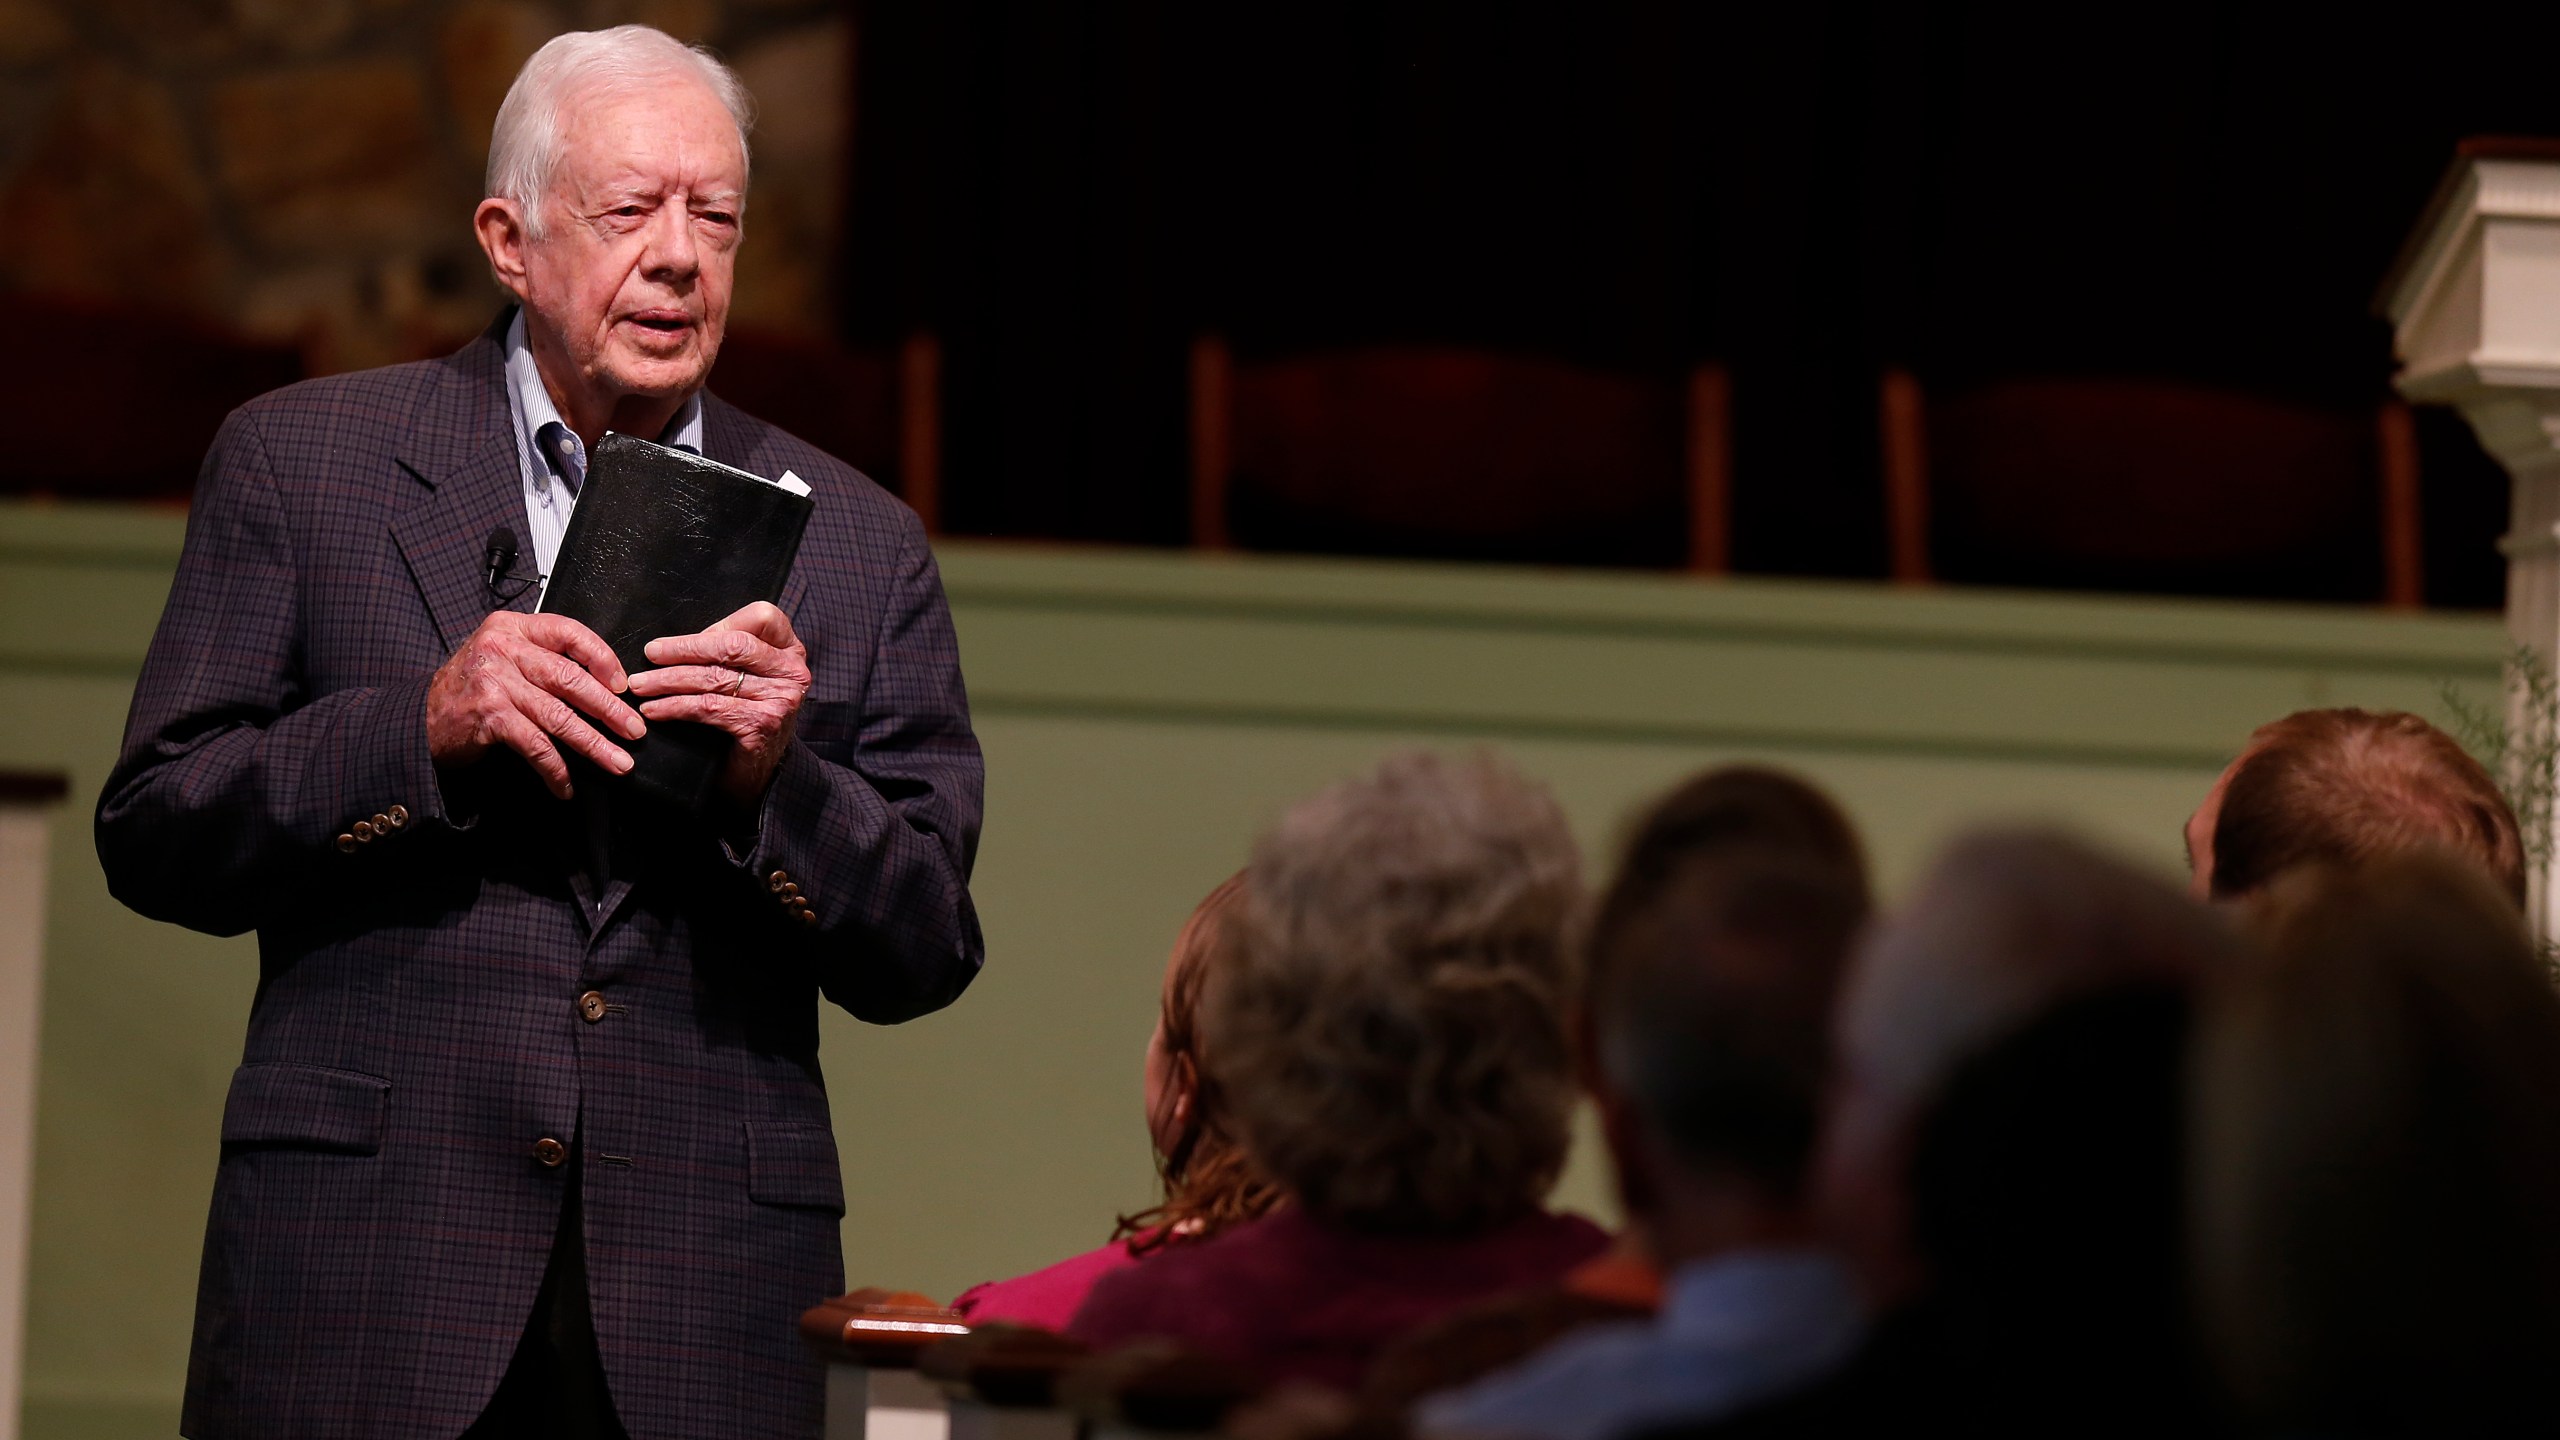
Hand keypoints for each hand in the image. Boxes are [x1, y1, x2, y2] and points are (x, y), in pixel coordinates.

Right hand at [426, 612, 644, 798]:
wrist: (421, 717)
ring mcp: (495, 682)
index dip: (602, 658)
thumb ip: (543, 658)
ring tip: (617, 762)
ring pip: (558, 715)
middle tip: (634, 730)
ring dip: (593, 744)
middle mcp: (503, 649)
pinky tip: (567, 786)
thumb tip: (604, 683)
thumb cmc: (472, 688)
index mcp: (513, 627)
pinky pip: (535, 745)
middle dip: (609, 708)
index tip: (623, 685)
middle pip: (570, 678)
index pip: (569, 632)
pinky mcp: (489, 717)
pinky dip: (555, 769)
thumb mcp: (504, 656)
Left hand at [626, 601, 810, 805]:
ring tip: (640, 685)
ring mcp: (780, 699)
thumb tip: (678, 642)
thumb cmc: (746, 719)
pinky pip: (709, 707)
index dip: (720, 624)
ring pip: (714, 678)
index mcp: (790, 652)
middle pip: (733, 645)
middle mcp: (793, 673)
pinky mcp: (761, 724)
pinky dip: (675, 707)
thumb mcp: (744, 679)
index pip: (762, 617)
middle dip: (684, 649)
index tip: (682, 640)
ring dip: (669, 680)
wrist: (759, 773)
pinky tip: (654, 709)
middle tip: (650, 655)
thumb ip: (727, 654)